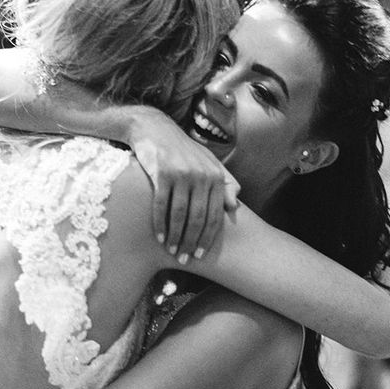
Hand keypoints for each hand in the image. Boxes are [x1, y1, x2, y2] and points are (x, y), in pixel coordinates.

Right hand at [128, 108, 238, 261]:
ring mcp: (181, 173)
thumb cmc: (183, 150)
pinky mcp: (161, 173)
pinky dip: (160, 224)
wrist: (154, 129)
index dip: (208, 238)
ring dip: (176, 237)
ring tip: (173, 251)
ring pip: (179, 214)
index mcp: (215, 175)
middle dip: (192, 242)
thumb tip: (234, 205)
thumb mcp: (208, 162)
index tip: (201, 254)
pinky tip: (160, 237)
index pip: (214, 214)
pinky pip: (161, 205)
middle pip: (198, 217)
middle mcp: (200, 174)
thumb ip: (224, 182)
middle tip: (186, 259)